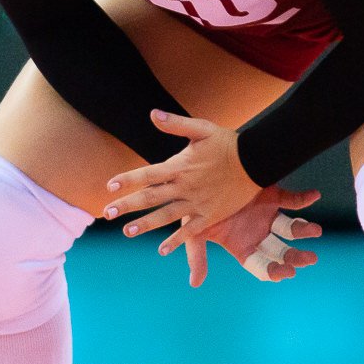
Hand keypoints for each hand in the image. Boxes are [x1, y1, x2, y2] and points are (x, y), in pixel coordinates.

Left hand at [103, 110, 263, 283]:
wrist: (257, 160)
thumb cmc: (228, 143)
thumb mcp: (202, 128)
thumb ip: (176, 124)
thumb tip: (152, 114)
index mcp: (180, 166)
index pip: (147, 174)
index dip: (128, 180)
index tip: (109, 186)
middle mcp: (184, 187)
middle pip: (150, 198)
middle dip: (127, 206)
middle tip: (106, 213)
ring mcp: (197, 203)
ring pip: (166, 216)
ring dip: (145, 224)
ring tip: (127, 231)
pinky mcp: (210, 215)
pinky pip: (190, 231)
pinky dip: (175, 240)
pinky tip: (162, 249)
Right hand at [203, 185, 323, 284]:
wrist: (198, 176)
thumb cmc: (194, 208)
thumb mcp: (193, 232)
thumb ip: (197, 256)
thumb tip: (195, 284)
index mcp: (241, 246)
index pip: (261, 265)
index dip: (273, 270)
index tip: (286, 272)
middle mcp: (257, 234)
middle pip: (281, 251)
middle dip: (296, 257)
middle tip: (310, 259)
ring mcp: (267, 215)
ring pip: (291, 228)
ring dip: (305, 230)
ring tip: (315, 231)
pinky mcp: (273, 195)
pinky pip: (293, 198)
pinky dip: (305, 198)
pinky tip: (314, 195)